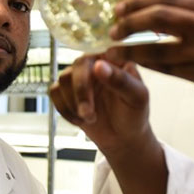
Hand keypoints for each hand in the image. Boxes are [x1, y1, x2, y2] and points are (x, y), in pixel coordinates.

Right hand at [50, 55, 167, 193]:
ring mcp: (79, 79)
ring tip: (88, 120)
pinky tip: (80, 121)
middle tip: (89, 115)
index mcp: (116, 58)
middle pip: (75, 65)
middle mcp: (95, 64)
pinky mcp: (67, 95)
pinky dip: (64, 109)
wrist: (127, 143)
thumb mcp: (139, 99)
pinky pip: (53, 95)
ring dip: (72, 103)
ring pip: (61, 80)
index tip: (100, 80)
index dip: (96, 65)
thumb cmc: (138, 119)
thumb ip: (122, 81)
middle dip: (80, 92)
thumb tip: (101, 64)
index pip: (98, 50)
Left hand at [108, 0, 193, 113]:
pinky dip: (146, 64)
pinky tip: (134, 63)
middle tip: (113, 28)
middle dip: (130, 21)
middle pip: (158, 16)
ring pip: (157, 46)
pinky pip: (166, 67)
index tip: (120, 7)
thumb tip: (156, 11)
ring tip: (115, 49)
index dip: (140, 2)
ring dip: (131, 48)